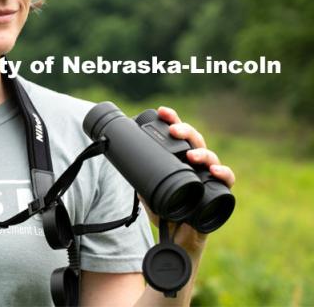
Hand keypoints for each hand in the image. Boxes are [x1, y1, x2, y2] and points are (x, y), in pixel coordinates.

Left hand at [138, 106, 235, 255]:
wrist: (178, 238)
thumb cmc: (167, 211)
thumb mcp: (149, 192)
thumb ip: (141, 179)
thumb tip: (123, 163)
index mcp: (180, 158)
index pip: (178, 134)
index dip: (172, 120)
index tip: (161, 111)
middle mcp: (195, 163)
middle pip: (194, 140)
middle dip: (184, 130)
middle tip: (172, 130)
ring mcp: (208, 176)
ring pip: (210, 156)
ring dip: (201, 152)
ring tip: (191, 155)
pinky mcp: (218, 193)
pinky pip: (226, 181)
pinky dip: (223, 174)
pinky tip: (214, 171)